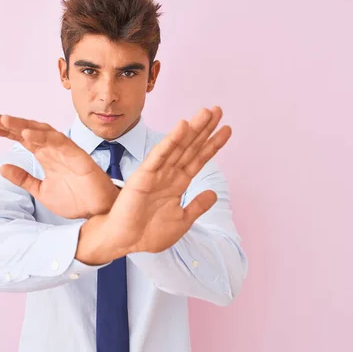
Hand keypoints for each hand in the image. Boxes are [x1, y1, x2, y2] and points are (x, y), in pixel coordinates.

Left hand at [0, 112, 117, 218]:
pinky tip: (27, 134)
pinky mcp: (78, 156)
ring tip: (5, 121)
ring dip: (24, 125)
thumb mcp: (41, 191)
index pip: (23, 139)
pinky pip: (59, 142)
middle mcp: (55, 150)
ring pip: (44, 131)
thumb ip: (24, 179)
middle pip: (31, 130)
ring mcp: (66, 151)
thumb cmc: (76, 200)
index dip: (6, 132)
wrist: (99, 212)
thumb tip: (2, 166)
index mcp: (46, 157)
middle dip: (12, 123)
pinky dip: (43, 137)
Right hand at [78, 106, 230, 262]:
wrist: (125, 242)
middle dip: (205, 129)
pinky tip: (182, 126)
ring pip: (178, 146)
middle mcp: (169, 174)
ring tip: (207, 112)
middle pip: (190, 147)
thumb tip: (213, 193)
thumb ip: (197, 206)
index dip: (213, 144)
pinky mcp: (143, 176)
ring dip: (192, 129)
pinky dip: (171, 141)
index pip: (198, 159)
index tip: (227, 130)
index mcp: (178, 184)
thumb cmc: (149, 233)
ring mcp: (157, 173)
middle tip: (218, 110)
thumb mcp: (182, 221)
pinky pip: (160, 155)